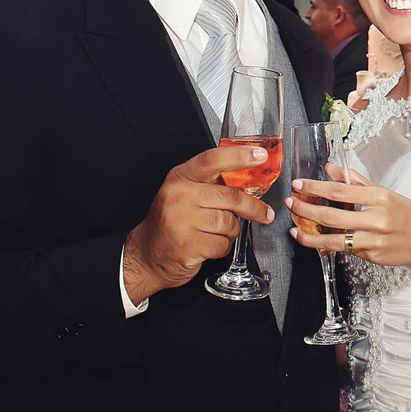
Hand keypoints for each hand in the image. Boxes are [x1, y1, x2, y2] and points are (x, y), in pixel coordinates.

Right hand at [123, 145, 275, 301]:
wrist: (146, 255)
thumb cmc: (171, 223)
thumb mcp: (184, 194)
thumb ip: (211, 184)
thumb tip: (249, 179)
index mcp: (180, 178)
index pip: (213, 159)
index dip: (239, 156)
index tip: (260, 156)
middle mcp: (179, 195)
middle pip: (230, 196)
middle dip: (252, 207)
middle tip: (264, 213)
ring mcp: (182, 220)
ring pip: (229, 222)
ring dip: (231, 231)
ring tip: (215, 232)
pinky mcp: (188, 244)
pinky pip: (223, 244)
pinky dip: (222, 247)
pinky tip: (208, 245)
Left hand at [286, 169, 410, 270]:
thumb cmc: (407, 214)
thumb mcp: (385, 192)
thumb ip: (356, 181)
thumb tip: (331, 169)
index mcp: (379, 198)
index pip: (340, 191)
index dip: (315, 188)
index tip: (299, 185)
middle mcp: (377, 219)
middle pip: (333, 216)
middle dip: (307, 210)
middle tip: (292, 204)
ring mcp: (374, 241)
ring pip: (335, 240)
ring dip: (310, 236)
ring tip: (295, 230)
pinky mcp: (372, 257)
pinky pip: (345, 250)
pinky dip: (327, 247)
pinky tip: (316, 242)